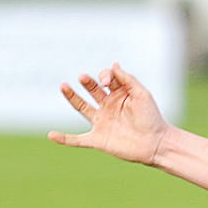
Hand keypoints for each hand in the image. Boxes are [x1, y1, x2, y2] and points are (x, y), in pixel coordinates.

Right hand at [51, 63, 169, 164]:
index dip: (105, 76)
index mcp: (119, 95)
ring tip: (63, 85)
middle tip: (83, 77)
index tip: (108, 83)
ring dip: (72, 97)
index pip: (106, 79)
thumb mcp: (141, 94)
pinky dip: (64, 139)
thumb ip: (127, 80)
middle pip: (91, 90)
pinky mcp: (98, 140)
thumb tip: (113, 64)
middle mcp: (108, 107)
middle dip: (87, 82)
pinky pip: (77, 140)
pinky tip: (51, 135)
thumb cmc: (152, 118)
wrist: (156, 144)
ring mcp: (102, 122)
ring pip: (82, 108)